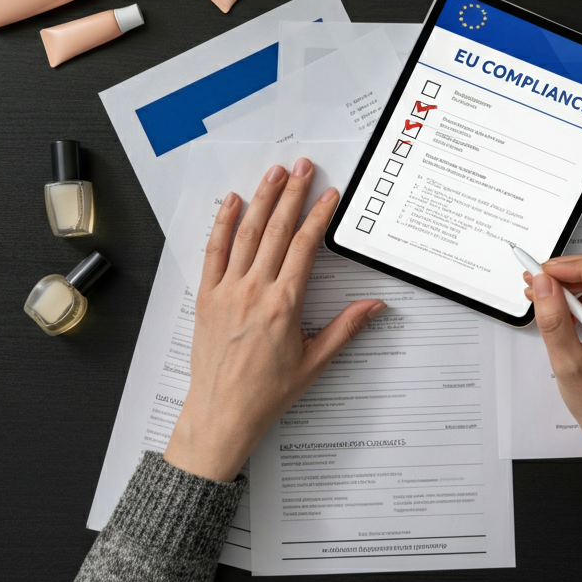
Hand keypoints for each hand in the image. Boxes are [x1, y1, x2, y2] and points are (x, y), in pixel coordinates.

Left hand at [163, 158, 386, 481]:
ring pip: (247, 233)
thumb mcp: (315, 362)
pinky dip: (222, 223)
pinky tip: (232, 202)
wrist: (222, 415)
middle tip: (303, 166)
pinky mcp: (206, 296)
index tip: (328, 194)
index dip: (318, 214)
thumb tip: (375, 306)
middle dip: (292, 193)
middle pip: (277, 230)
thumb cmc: (266, 393)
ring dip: (261, 198)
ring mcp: (227, 290)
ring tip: (274, 173)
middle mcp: (254, 291)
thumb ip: (346, 328)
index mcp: (284, 305)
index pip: (304, 246)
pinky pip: (214, 251)